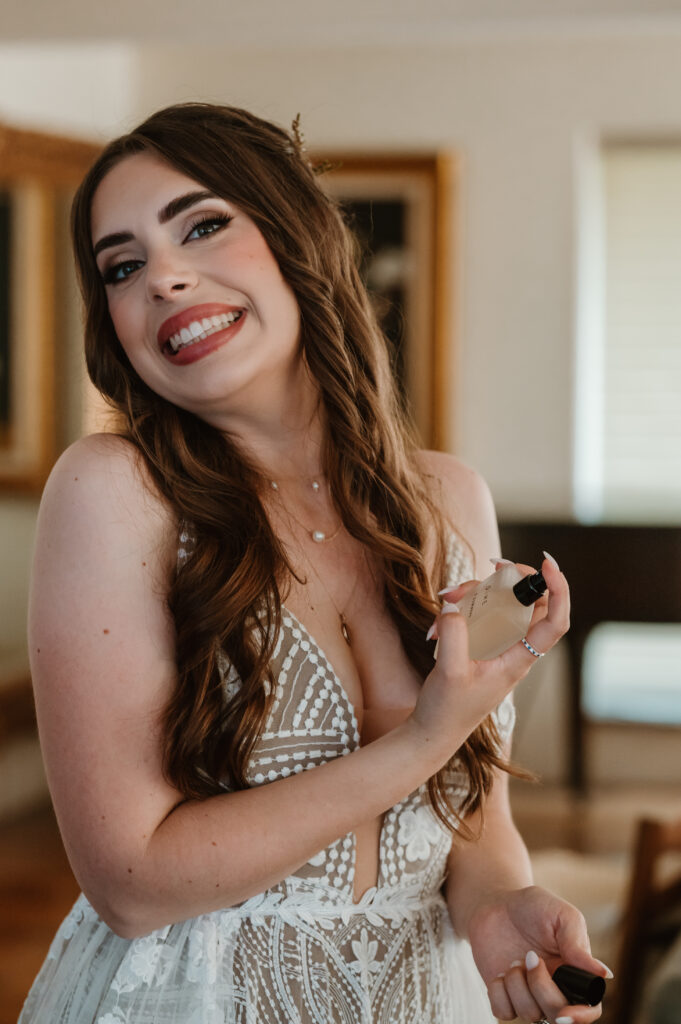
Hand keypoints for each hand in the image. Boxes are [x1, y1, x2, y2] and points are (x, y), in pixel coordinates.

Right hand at [409, 554, 569, 762]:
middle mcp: (513, 649)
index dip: (559, 590)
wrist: (433, 731)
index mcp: (518, 660)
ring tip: (448, 598)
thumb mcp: (451, 672)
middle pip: (528, 602)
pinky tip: (438, 621)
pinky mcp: (480, 644)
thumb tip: (454, 605)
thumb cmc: (448, 711)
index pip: (554, 622)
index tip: (547, 563)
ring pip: (501, 603)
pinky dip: (461, 607)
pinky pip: (479, 614)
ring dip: (477, 592)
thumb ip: (455, 633)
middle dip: (510, 579)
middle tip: (490, 566)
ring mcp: (497, 645)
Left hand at [468, 885, 609, 1022]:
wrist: (496, 902)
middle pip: (558, 1015)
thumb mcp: (561, 915)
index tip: (566, 1014)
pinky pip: (503, 1012)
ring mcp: (528, 994)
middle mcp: (554, 989)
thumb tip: (604, 975)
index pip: (589, 1008)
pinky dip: (499, 992)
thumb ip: (578, 945)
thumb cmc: (533, 906)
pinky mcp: (504, 996)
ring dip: (518, 985)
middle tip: (531, 956)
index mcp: (574, 973)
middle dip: (541, 988)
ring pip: (530, 1014)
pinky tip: (501, 971)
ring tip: (516, 960)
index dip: (581, 1016)